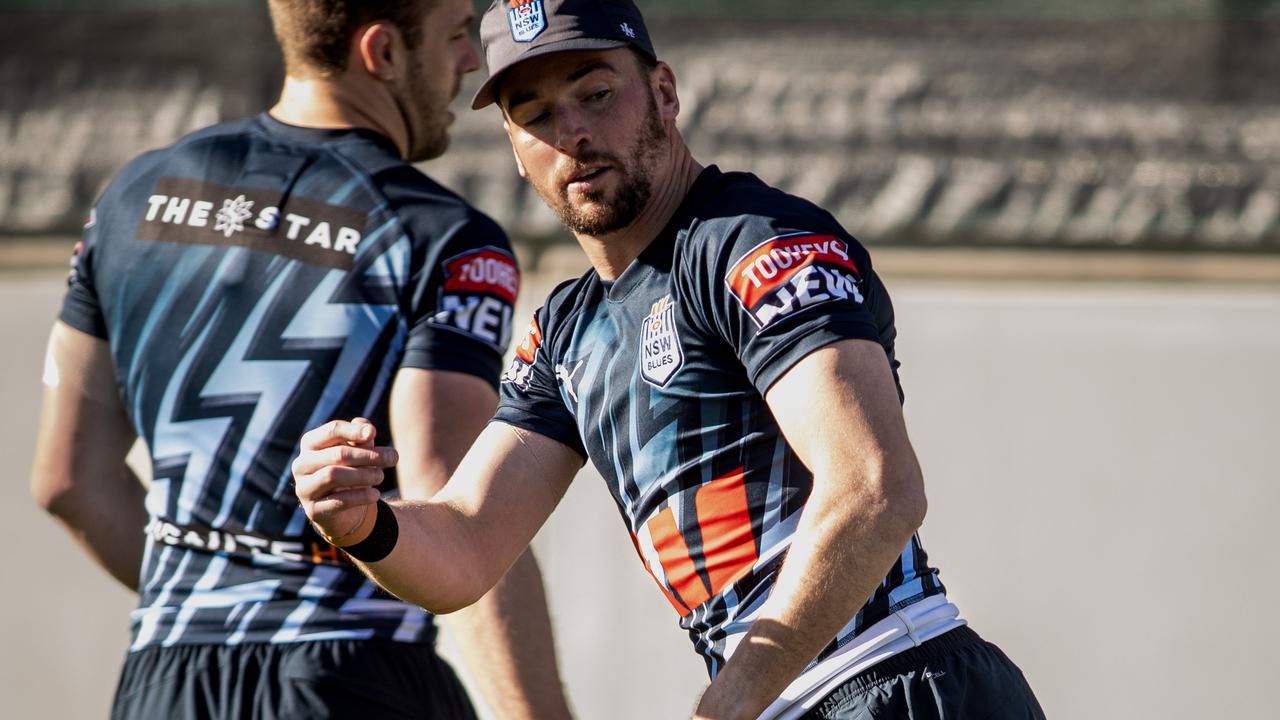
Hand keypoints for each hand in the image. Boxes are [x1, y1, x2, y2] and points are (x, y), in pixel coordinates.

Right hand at [292, 417, 397, 545]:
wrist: (345, 510)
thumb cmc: (352, 470)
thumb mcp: (360, 450)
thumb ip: (362, 437)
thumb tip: (368, 429)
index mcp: (311, 443)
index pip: (332, 431)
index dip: (354, 431)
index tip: (374, 433)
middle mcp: (301, 464)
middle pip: (337, 454)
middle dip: (368, 455)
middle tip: (392, 458)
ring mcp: (304, 488)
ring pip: (333, 475)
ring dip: (363, 475)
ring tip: (381, 476)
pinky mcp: (313, 510)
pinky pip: (338, 501)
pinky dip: (360, 496)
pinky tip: (376, 494)